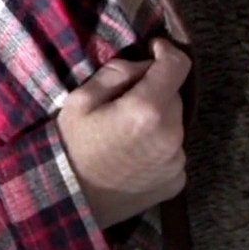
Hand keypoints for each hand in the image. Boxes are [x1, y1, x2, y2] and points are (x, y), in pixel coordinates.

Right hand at [56, 37, 191, 228]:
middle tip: (124, 104)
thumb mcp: (80, 100)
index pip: (177, 66)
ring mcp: (176, 161)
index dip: (168, 51)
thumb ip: (116, 74)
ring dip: (157, 122)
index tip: (156, 48)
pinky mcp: (177, 180)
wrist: (71, 201)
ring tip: (125, 137)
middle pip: (173, 98)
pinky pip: (172, 152)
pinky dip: (158, 148)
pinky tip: (132, 157)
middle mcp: (171, 134)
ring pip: (174, 126)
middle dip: (155, 93)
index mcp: (147, 109)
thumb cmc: (70, 146)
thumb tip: (145, 64)